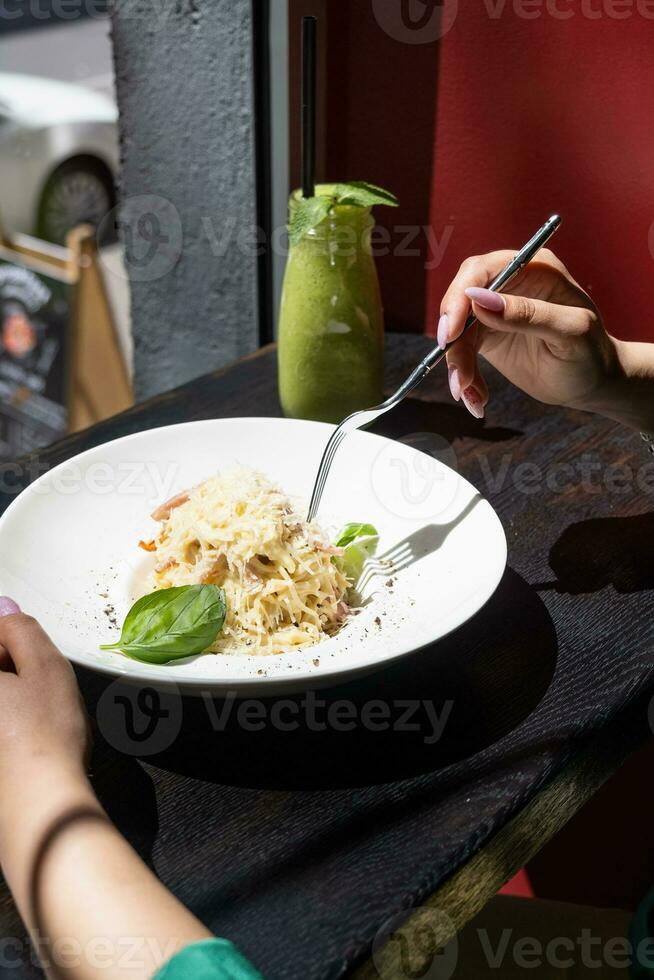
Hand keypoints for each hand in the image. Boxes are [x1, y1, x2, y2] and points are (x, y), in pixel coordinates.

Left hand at [0, 599, 89, 784]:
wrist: (39, 802)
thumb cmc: (45, 735)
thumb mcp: (46, 666)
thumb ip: (21, 630)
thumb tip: (4, 611)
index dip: (10, 642)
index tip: (28, 654)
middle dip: (9, 669)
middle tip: (36, 689)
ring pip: (1, 700)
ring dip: (11, 698)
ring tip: (36, 717)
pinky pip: (2, 724)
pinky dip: (9, 724)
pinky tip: (26, 738)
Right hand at [437, 249, 620, 418]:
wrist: (593, 383)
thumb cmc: (592, 353)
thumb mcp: (568, 332)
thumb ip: (527, 314)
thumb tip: (478, 300)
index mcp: (533, 269)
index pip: (481, 271)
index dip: (460, 298)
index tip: (452, 333)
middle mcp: (510, 284)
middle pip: (461, 300)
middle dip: (454, 338)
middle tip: (457, 372)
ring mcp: (496, 311)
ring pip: (458, 332)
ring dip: (458, 365)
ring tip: (470, 395)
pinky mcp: (488, 337)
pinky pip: (463, 353)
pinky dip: (465, 376)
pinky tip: (477, 398)